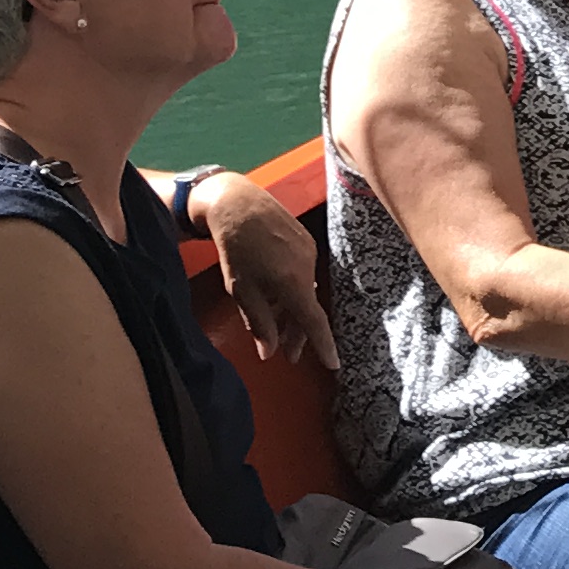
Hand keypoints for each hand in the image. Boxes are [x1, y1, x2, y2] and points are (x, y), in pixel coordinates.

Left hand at [193, 171, 333, 365]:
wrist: (238, 204)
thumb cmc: (235, 250)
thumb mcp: (241, 291)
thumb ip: (259, 323)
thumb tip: (269, 353)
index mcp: (293, 283)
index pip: (315, 322)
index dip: (324, 346)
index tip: (333, 364)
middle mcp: (308, 268)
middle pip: (309, 309)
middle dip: (298, 334)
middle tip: (287, 355)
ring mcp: (309, 252)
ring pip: (305, 292)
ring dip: (293, 312)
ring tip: (276, 326)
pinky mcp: (305, 240)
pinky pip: (303, 275)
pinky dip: (292, 291)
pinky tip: (276, 297)